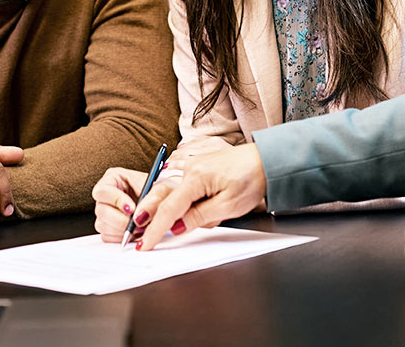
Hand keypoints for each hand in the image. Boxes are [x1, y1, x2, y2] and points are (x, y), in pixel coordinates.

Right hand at [91, 167, 182, 241]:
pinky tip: (135, 232)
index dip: (116, 201)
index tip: (132, 208)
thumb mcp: (160, 188)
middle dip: (122, 220)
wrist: (164, 202)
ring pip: (103, 226)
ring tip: (141, 227)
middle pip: (101, 211)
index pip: (103, 191)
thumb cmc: (160, 190)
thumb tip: (140, 216)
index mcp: (113, 178)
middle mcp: (106, 195)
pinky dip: (122, 237)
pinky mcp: (107, 227)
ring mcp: (104, 212)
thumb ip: (152, 198)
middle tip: (139, 223)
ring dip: (123, 230)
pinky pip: (108, 237)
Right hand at [136, 144, 266, 250]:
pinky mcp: (198, 168)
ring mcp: (192, 166)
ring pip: (172, 193)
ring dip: (169, 209)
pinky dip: (177, 199)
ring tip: (166, 221)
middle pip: (161, 196)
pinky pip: (181, 187)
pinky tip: (181, 207)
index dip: (155, 229)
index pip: (169, 208)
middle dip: (149, 216)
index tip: (145, 243)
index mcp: (195, 177)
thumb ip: (199, 217)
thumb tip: (176, 227)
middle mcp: (189, 168)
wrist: (266, 160)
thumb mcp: (228, 206)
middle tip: (138, 234)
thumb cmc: (253, 179)